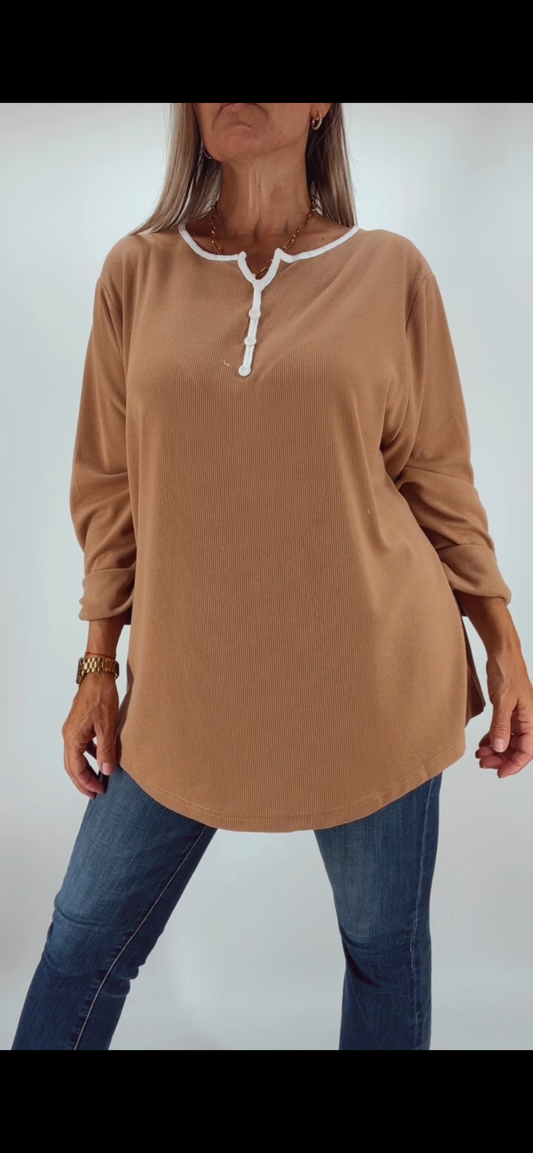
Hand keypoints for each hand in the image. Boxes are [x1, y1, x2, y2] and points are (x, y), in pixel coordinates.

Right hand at [62, 673, 118, 798]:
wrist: (98, 675)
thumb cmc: (101, 697)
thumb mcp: (107, 726)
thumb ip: (106, 750)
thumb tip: (106, 770)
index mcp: (72, 738)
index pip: (75, 768)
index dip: (86, 782)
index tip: (99, 790)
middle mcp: (68, 735)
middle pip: (72, 766)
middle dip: (83, 781)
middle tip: (95, 793)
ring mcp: (72, 729)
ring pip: (75, 756)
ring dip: (85, 769)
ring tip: (98, 779)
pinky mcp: (79, 724)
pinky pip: (81, 746)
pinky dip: (88, 756)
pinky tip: (100, 758)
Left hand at [475, 650, 532, 777]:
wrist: (501, 653)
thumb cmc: (506, 671)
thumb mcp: (502, 700)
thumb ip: (501, 725)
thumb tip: (501, 748)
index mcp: (531, 718)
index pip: (527, 751)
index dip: (514, 765)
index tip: (499, 773)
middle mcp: (527, 719)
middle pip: (518, 749)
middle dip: (502, 759)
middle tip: (483, 763)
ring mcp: (518, 715)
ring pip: (510, 741)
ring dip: (496, 751)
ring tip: (480, 755)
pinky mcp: (508, 710)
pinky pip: (503, 731)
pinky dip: (494, 739)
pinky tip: (483, 743)